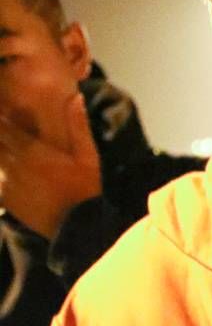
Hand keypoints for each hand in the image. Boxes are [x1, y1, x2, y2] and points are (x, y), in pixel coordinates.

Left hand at [0, 93, 101, 238]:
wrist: (75, 228)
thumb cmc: (84, 190)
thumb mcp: (89, 157)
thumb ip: (79, 126)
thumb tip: (76, 97)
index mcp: (34, 149)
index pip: (5, 124)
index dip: (2, 114)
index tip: (3, 105)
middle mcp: (15, 163)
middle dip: (0, 131)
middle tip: (4, 126)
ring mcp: (7, 181)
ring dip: (0, 150)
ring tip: (6, 149)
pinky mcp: (6, 198)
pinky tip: (7, 171)